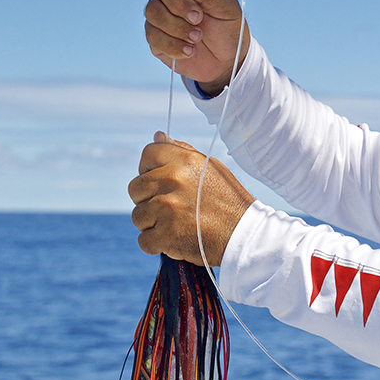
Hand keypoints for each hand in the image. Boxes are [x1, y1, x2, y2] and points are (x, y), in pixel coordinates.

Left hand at [129, 132, 254, 265]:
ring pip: (138, 216)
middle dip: (148, 199)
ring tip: (175, 225)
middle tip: (170, 208)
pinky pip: (143, 240)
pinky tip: (173, 240)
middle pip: (135, 188)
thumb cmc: (228, 201)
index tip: (160, 182)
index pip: (147, 154)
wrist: (244, 235)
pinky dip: (156, 244)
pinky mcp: (166, 236)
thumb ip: (181, 151)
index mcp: (183, 160)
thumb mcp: (210, 167)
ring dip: (152, 224)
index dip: (149, 169)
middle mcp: (172, 181)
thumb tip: (158, 135)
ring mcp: (167, 209)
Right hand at [145, 0, 250, 94]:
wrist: (227, 61)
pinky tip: (190, 51)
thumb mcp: (226, 7)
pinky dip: (172, 45)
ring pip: (152, 11)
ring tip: (197, 38)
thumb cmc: (228, 28)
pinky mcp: (157, 37)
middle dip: (178, 3)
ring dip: (176, 26)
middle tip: (199, 18)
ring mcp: (163, 14)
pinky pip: (153, 36)